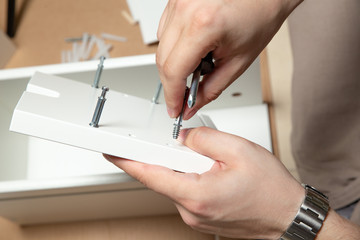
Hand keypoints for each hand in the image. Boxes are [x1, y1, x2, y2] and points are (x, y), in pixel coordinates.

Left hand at [105, 127, 303, 238]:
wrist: (287, 216)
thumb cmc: (270, 190)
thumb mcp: (239, 150)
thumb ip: (205, 137)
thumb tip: (185, 136)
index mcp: (197, 194)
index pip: (150, 174)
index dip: (127, 159)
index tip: (112, 150)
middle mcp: (191, 210)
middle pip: (165, 174)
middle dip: (177, 156)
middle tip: (202, 151)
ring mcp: (194, 216)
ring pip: (178, 181)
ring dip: (190, 167)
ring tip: (219, 166)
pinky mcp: (200, 216)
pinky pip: (187, 190)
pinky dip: (194, 177)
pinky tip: (217, 175)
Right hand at [156, 0, 301, 118]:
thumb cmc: (260, 17)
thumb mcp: (238, 62)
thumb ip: (211, 89)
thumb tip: (191, 106)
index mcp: (203, 25)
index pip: (173, 71)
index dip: (172, 96)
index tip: (175, 108)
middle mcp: (185, 9)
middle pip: (162, 60)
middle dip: (172, 83)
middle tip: (185, 95)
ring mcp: (178, 1)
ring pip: (161, 45)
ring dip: (174, 62)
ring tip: (198, 62)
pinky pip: (164, 29)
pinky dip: (174, 45)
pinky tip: (193, 45)